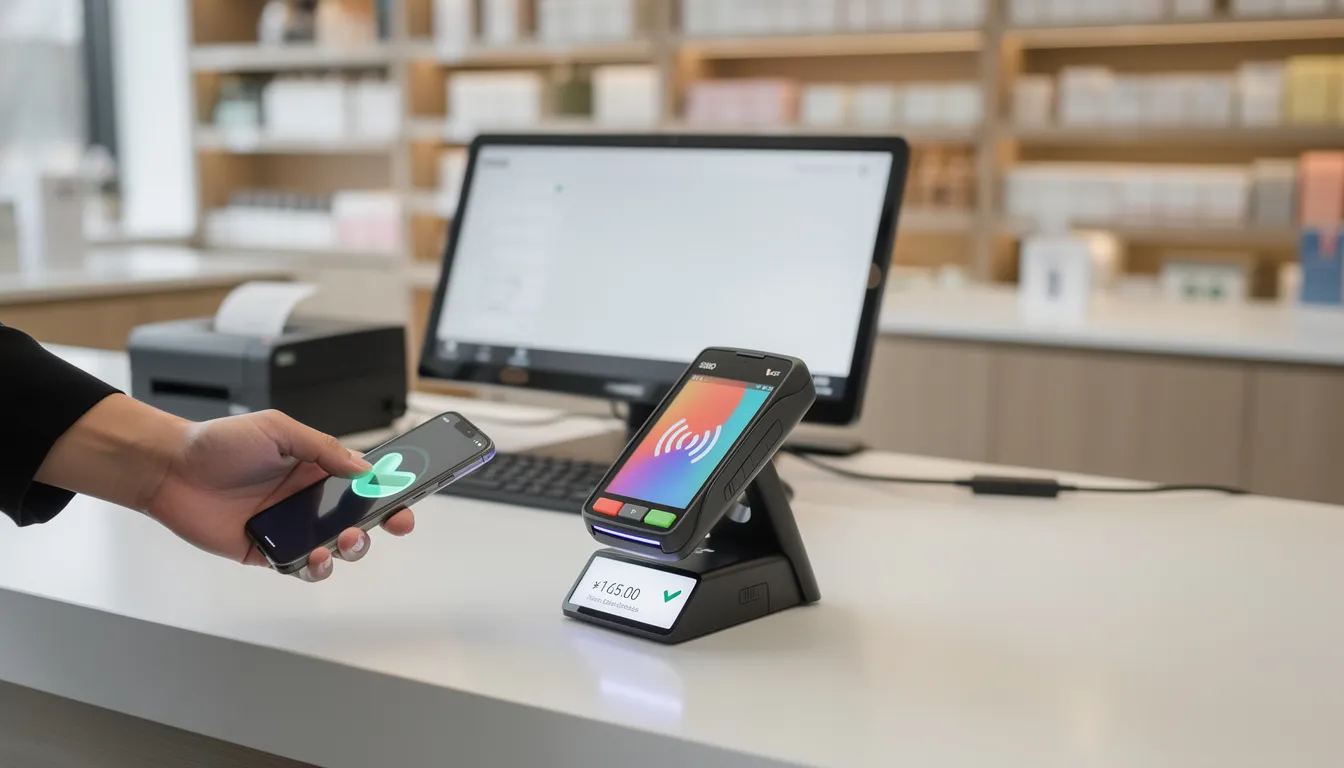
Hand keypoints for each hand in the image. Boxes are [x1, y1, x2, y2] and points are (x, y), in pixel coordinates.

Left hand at [143, 409, 414, 581]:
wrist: (169, 469)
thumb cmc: (219, 443)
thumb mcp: (279, 429)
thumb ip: (324, 448)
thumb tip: (365, 467)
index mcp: (316, 467)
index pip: (365, 479)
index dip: (392, 488)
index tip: (412, 493)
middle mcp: (308, 499)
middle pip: (361, 516)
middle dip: (384, 522)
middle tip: (393, 522)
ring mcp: (291, 527)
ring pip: (337, 546)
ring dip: (352, 546)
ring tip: (345, 539)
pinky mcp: (269, 552)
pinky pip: (302, 566)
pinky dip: (316, 566)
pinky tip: (314, 556)